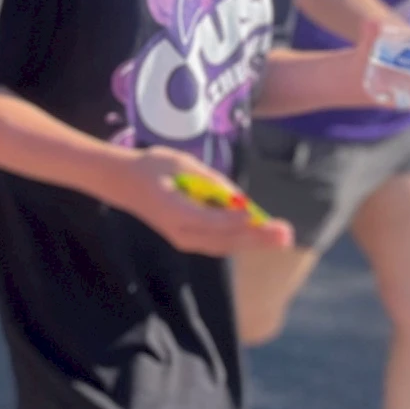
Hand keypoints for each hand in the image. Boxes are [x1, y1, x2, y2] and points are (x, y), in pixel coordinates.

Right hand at [105, 148, 293, 256]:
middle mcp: (181, 232)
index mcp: (175, 212)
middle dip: (257, 237)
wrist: (124, 183)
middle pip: (224, 239)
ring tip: (281, 237)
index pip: (212, 220)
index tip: (258, 215)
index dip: (237, 218)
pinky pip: (219, 243)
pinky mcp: (188, 239)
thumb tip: (238, 197)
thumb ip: (210, 181)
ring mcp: (184, 240)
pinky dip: (240, 240)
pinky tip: (259, 236)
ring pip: (225, 245)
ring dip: (254, 241)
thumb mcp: (181, 163)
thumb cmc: (153, 167)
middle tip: (285, 234)